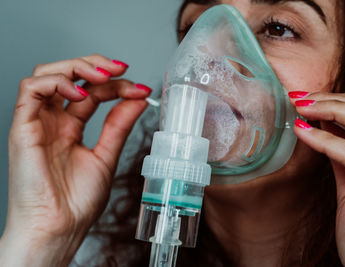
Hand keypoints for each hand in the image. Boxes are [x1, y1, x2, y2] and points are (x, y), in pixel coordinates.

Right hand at [1, 55, 150, 265]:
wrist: (59, 228)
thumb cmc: (77, 201)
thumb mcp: (106, 155)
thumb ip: (119, 125)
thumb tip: (138, 99)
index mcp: (71, 128)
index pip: (93, 93)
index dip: (117, 85)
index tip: (140, 89)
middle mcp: (54, 121)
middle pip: (70, 76)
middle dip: (97, 65)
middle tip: (122, 70)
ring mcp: (38, 122)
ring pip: (48, 74)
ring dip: (78, 67)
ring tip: (104, 77)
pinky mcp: (22, 127)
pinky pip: (31, 89)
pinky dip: (57, 82)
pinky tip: (81, 95)